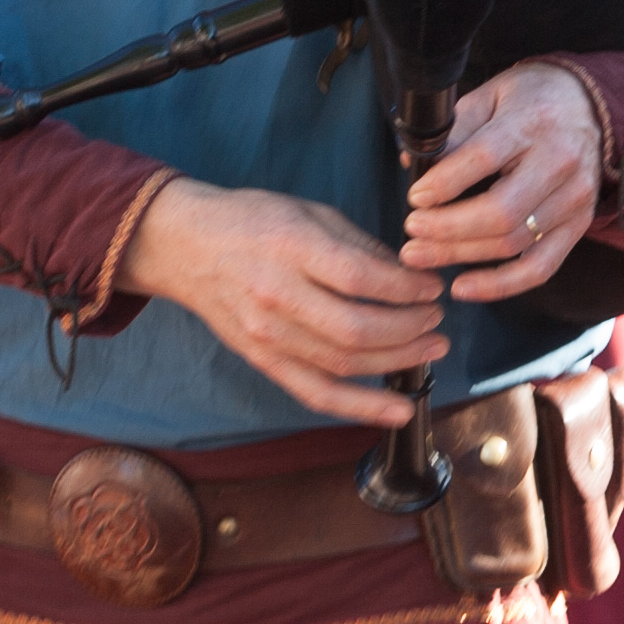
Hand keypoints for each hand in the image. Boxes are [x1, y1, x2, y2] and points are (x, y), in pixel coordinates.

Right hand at [125, 180, 447, 421]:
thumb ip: (361, 247)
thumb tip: (410, 279)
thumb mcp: (311, 212)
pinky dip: (362, 408)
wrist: (186, 246)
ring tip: (430, 348)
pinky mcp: (263, 361)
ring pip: (343, 364)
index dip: (406, 289)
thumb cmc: (253, 221)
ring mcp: (267, 335)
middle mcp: (277, 296)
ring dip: (398, 361)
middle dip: (410, 329)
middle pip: (356, 329)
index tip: (432, 288)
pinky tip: (400, 411)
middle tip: (436, 320)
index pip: (360, 278)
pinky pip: (317, 394)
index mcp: (291, 248)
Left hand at [398, 63, 603, 304]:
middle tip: (410, 232)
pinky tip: (463, 288)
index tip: (415, 197)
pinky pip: (540, 268)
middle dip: (446, 229)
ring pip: (513, 243)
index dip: (444, 184)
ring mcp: (574, 199)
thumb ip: (454, 130)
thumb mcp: (489, 97)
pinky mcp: (578, 226)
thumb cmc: (530, 100)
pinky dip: (500, 285)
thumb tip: (412, 164)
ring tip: (421, 255)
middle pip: (500, 212)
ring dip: (461, 255)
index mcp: (532, 124)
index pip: (484, 159)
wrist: (590, 106)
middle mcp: (559, 164)